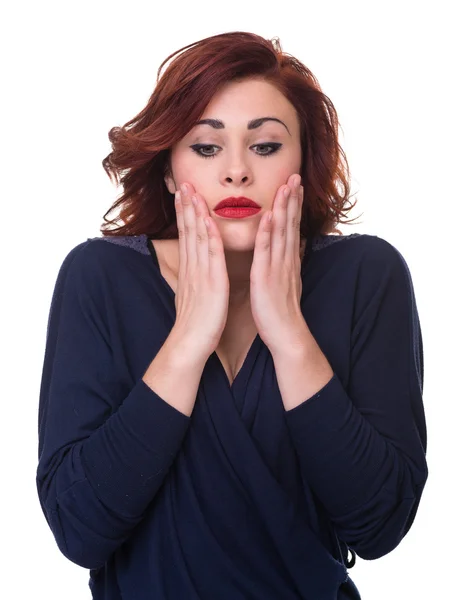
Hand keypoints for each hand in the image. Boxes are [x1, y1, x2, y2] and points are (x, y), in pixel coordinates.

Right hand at [172, 182, 229, 359]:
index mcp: (191, 270)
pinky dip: (208, 235)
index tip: (183, 195)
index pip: (186, 235)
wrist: (190, 343)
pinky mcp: (211, 282)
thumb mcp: (194, 295)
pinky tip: (206, 219)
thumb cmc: (196, 322)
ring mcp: (200, 273)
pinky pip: (210, 255)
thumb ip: (195, 279)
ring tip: (190, 191)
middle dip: (185, 206)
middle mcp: (193, 267)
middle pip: (187, 231)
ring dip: (194, 212)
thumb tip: (194, 269)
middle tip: (182, 183)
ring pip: (196, 237)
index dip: (184, 214)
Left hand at [250, 173, 305, 353]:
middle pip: (290, 224)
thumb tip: (288, 252)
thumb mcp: (284, 283)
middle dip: (293, 198)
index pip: (291, 227)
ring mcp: (278, 268)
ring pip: (282, 232)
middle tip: (295, 175)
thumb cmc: (280, 311)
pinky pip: (267, 252)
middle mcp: (286, 260)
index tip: (294, 185)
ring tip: (287, 186)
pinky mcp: (267, 278)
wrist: (286, 334)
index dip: (293, 205)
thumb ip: (285, 265)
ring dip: (284, 208)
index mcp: (287, 261)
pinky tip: (270, 216)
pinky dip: (269, 233)